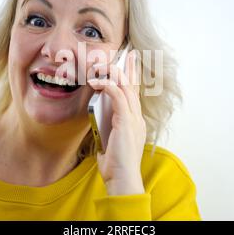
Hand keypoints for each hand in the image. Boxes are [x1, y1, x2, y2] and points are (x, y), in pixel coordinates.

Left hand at [88, 50, 146, 195]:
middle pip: (134, 86)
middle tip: (128, 54)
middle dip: (130, 68)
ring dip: (113, 74)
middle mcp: (137, 118)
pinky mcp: (127, 122)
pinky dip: (107, 86)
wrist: (122, 180)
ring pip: (126, 87)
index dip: (131, 79)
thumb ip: (106, 134)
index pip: (133, 96)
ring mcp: (134, 119)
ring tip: (100, 66)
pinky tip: (96, 82)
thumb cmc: (115, 167)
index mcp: (134, 123)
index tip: (129, 64)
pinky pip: (118, 96)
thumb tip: (98, 131)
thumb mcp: (109, 145)